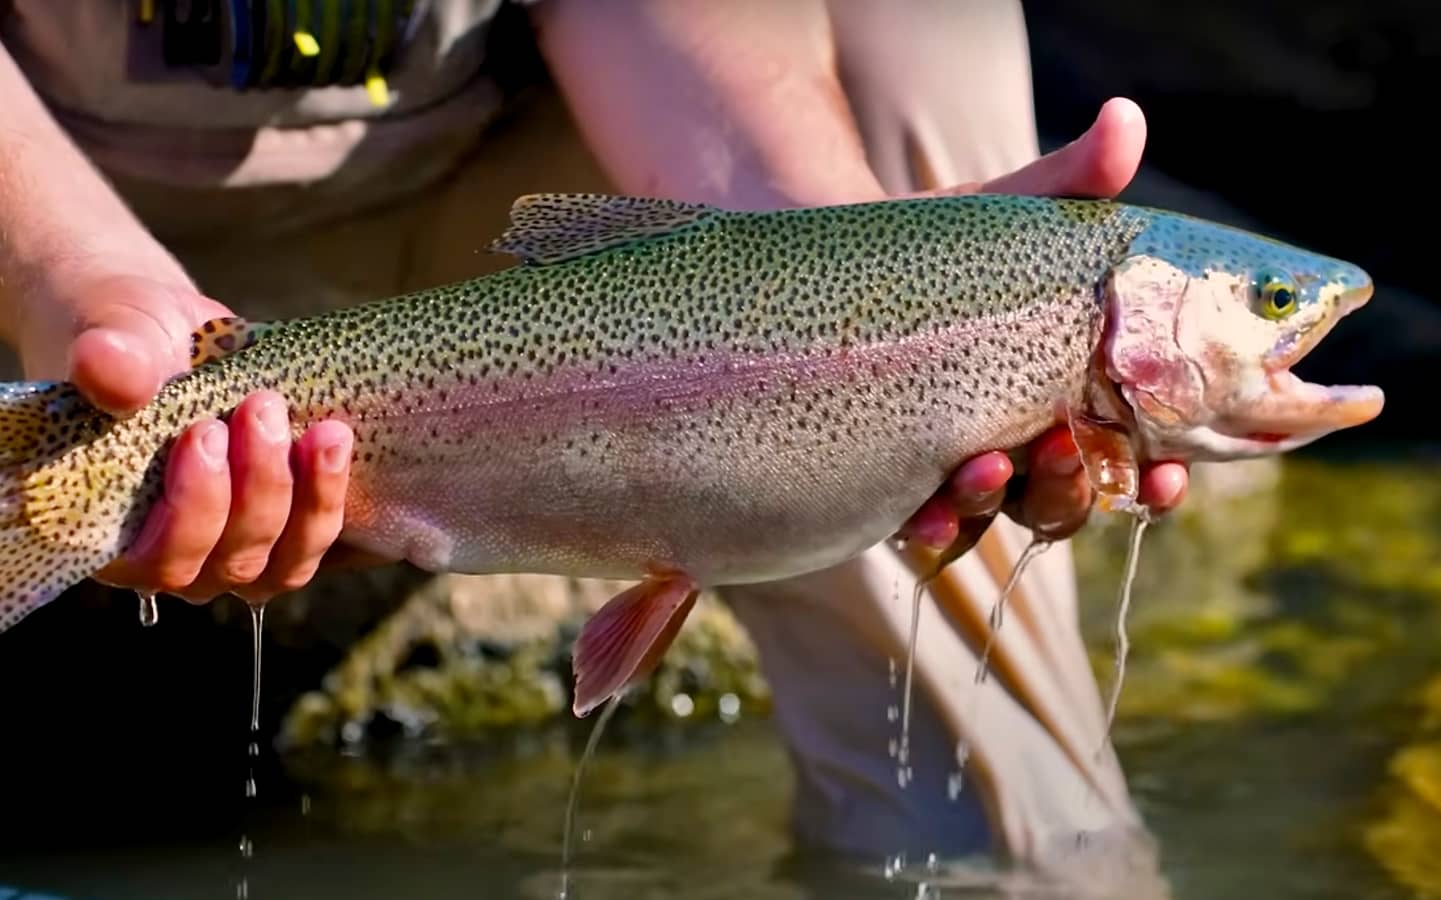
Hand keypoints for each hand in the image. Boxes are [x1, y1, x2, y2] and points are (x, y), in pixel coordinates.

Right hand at [15, 271, 361, 603]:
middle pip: (226, 562)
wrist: (180, 336)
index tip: (205, 432)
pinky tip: (335, 439)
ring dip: (306, 497)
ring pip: (281, 565)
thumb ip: (110, 356)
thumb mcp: (118, 333)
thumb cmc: (135, 344)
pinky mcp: (283, 538)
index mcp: (110, 532)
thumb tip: (108, 368)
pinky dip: (329, 494)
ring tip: (320, 430)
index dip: (188, 508)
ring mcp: (232, 556)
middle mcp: (172, 560)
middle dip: (255, 488)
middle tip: (261, 407)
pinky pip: (315, 541)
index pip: (152, 558)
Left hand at [895, 98, 1189, 548]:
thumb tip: (1125, 122)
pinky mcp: (902, 478)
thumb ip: (1067, 183)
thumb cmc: (942, 245)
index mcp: (1072, 394)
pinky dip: (930, 524)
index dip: (1157, 479)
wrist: (839, 263)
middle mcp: (1026, 442)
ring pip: (1002, 516)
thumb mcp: (1004, 212)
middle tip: (1068, 451)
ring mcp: (964, 467)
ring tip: (987, 465)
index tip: (1168, 477)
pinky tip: (922, 510)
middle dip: (1077, 486)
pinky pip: (926, 525)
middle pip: (1072, 497)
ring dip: (1002, 502)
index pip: (1134, 454)